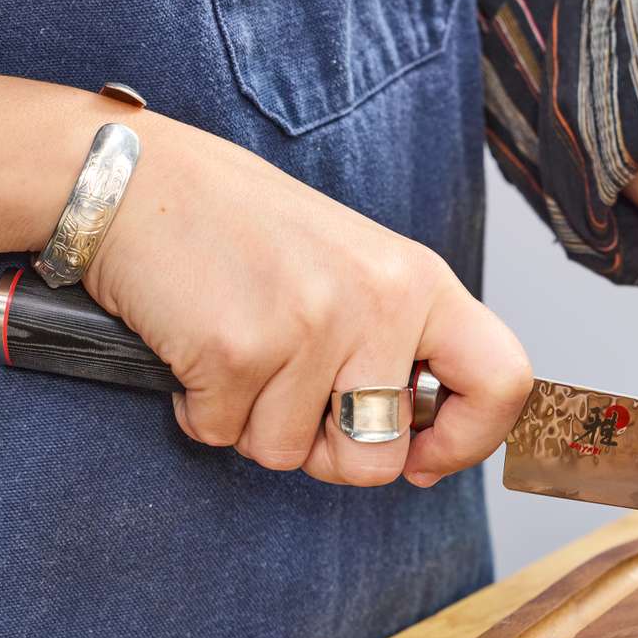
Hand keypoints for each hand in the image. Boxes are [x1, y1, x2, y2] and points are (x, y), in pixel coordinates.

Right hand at [82, 110, 531, 486]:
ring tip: (239, 352)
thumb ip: (398, 346)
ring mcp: (311, 324)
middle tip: (292, 406)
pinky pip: (224, 434)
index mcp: (421, 281)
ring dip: (252, 425)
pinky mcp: (238, 350)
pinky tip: (197, 349)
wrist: (134, 179)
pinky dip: (202, 409)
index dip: (469, 442)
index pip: (503, 380)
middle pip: (379, 456)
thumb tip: (422, 453)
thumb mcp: (355, 268)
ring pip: (289, 454)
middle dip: (327, 457)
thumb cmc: (245, 232)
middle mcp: (379, 300)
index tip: (422, 458)